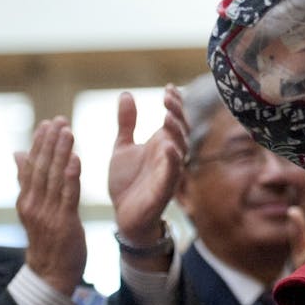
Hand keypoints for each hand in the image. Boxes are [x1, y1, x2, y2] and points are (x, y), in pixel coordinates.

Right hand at [16, 117, 87, 294]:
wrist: (50, 274)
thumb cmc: (46, 239)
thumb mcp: (33, 208)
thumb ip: (27, 180)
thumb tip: (17, 153)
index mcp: (26, 200)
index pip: (31, 166)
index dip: (39, 144)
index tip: (47, 123)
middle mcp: (34, 204)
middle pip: (41, 168)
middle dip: (50, 143)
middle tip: (59, 120)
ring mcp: (47, 214)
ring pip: (54, 178)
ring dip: (61, 153)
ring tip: (68, 131)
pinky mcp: (64, 222)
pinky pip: (68, 195)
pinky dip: (71, 176)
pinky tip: (76, 158)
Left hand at [108, 85, 187, 267]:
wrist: (124, 216)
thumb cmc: (127, 182)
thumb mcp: (122, 147)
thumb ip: (127, 123)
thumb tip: (126, 94)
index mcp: (162, 143)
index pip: (174, 119)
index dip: (176, 103)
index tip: (170, 88)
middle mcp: (170, 155)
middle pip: (181, 129)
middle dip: (177, 112)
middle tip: (168, 97)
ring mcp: (169, 171)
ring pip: (180, 147)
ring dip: (176, 131)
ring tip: (167, 116)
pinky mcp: (164, 189)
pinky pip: (172, 172)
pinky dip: (173, 159)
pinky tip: (168, 146)